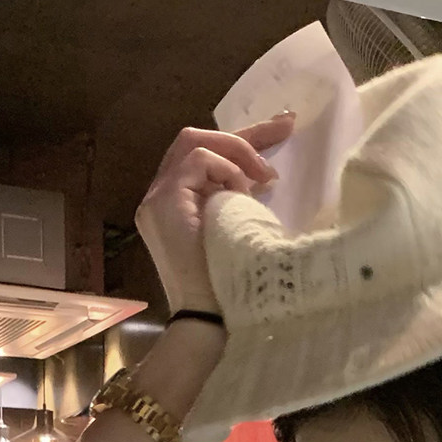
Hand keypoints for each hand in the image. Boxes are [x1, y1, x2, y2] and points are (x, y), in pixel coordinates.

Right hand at [135, 113, 294, 314]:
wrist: (208, 315)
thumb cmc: (230, 283)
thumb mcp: (236, 229)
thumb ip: (235, 201)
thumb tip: (264, 177)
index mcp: (176, 202)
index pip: (205, 158)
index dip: (242, 142)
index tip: (281, 129)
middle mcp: (159, 194)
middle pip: (196, 139)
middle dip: (244, 133)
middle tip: (285, 127)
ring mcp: (156, 195)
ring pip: (195, 142)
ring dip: (236, 153)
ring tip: (266, 178)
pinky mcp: (163, 198)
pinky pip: (198, 160)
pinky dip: (226, 171)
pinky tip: (242, 194)